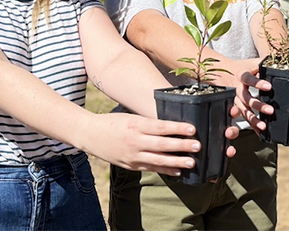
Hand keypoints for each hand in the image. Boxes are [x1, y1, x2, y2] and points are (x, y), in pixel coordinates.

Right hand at [82, 112, 238, 176]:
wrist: (90, 134)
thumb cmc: (114, 122)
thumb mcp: (131, 117)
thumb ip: (149, 123)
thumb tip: (173, 125)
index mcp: (136, 125)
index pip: (161, 127)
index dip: (177, 128)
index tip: (193, 129)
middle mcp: (135, 141)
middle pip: (162, 144)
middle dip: (181, 146)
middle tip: (198, 146)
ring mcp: (132, 155)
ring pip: (158, 160)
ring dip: (176, 162)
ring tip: (192, 162)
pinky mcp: (130, 165)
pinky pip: (151, 168)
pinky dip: (165, 170)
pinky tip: (178, 171)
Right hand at [216, 58, 273, 132]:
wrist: (227, 71)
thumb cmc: (246, 66)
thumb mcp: (254, 62)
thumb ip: (265, 63)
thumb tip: (282, 63)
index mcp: (241, 74)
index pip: (249, 79)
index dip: (258, 83)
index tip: (269, 87)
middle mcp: (237, 88)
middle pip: (246, 98)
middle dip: (258, 105)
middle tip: (271, 110)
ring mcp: (236, 99)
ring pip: (243, 111)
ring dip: (253, 119)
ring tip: (264, 126)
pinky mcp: (237, 107)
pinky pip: (244, 118)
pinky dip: (252, 126)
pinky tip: (260, 132)